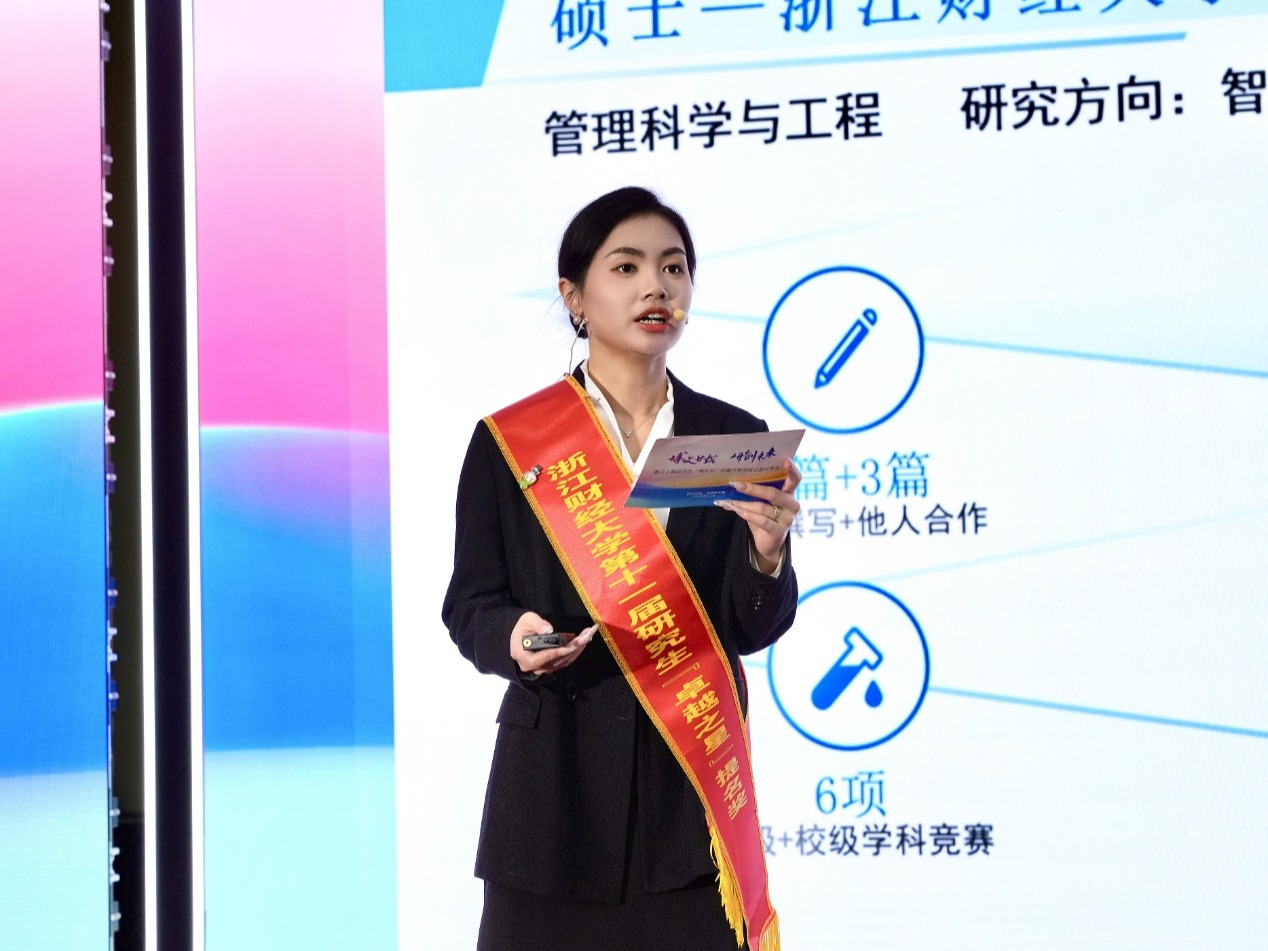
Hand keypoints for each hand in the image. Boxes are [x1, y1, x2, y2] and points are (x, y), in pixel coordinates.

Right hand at [510, 611, 597, 677]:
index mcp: (524, 657)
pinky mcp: (552, 666)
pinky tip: (585, 639)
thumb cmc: (523, 627)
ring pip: (564, 660)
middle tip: (587, 635)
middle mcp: (534, 667)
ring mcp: (544, 668)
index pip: (540, 658)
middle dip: (574, 647)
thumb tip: (548, 630)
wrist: (522, 634)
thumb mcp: (527, 620)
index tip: (569, 647)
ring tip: (589, 634)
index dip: (555, 653)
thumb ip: (536, 624)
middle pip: (557, 660)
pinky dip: (576, 650)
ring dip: (578, 648)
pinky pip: (566, 660)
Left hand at [715, 457, 801, 572]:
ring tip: (729, 501)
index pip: (795, 479)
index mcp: (789, 493)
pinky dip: (747, 514)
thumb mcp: (762, 501)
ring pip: (763, 507)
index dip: (792, 469)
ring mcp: (787, 519)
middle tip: (736, 484)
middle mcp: (792, 505)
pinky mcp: (779, 531)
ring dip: (743, 503)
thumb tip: (732, 480)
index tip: (784, 460)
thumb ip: (753, 491)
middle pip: (774, 493)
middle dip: (753, 488)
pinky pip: (762, 521)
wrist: (769, 542)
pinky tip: (737, 510)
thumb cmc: (765, 515)